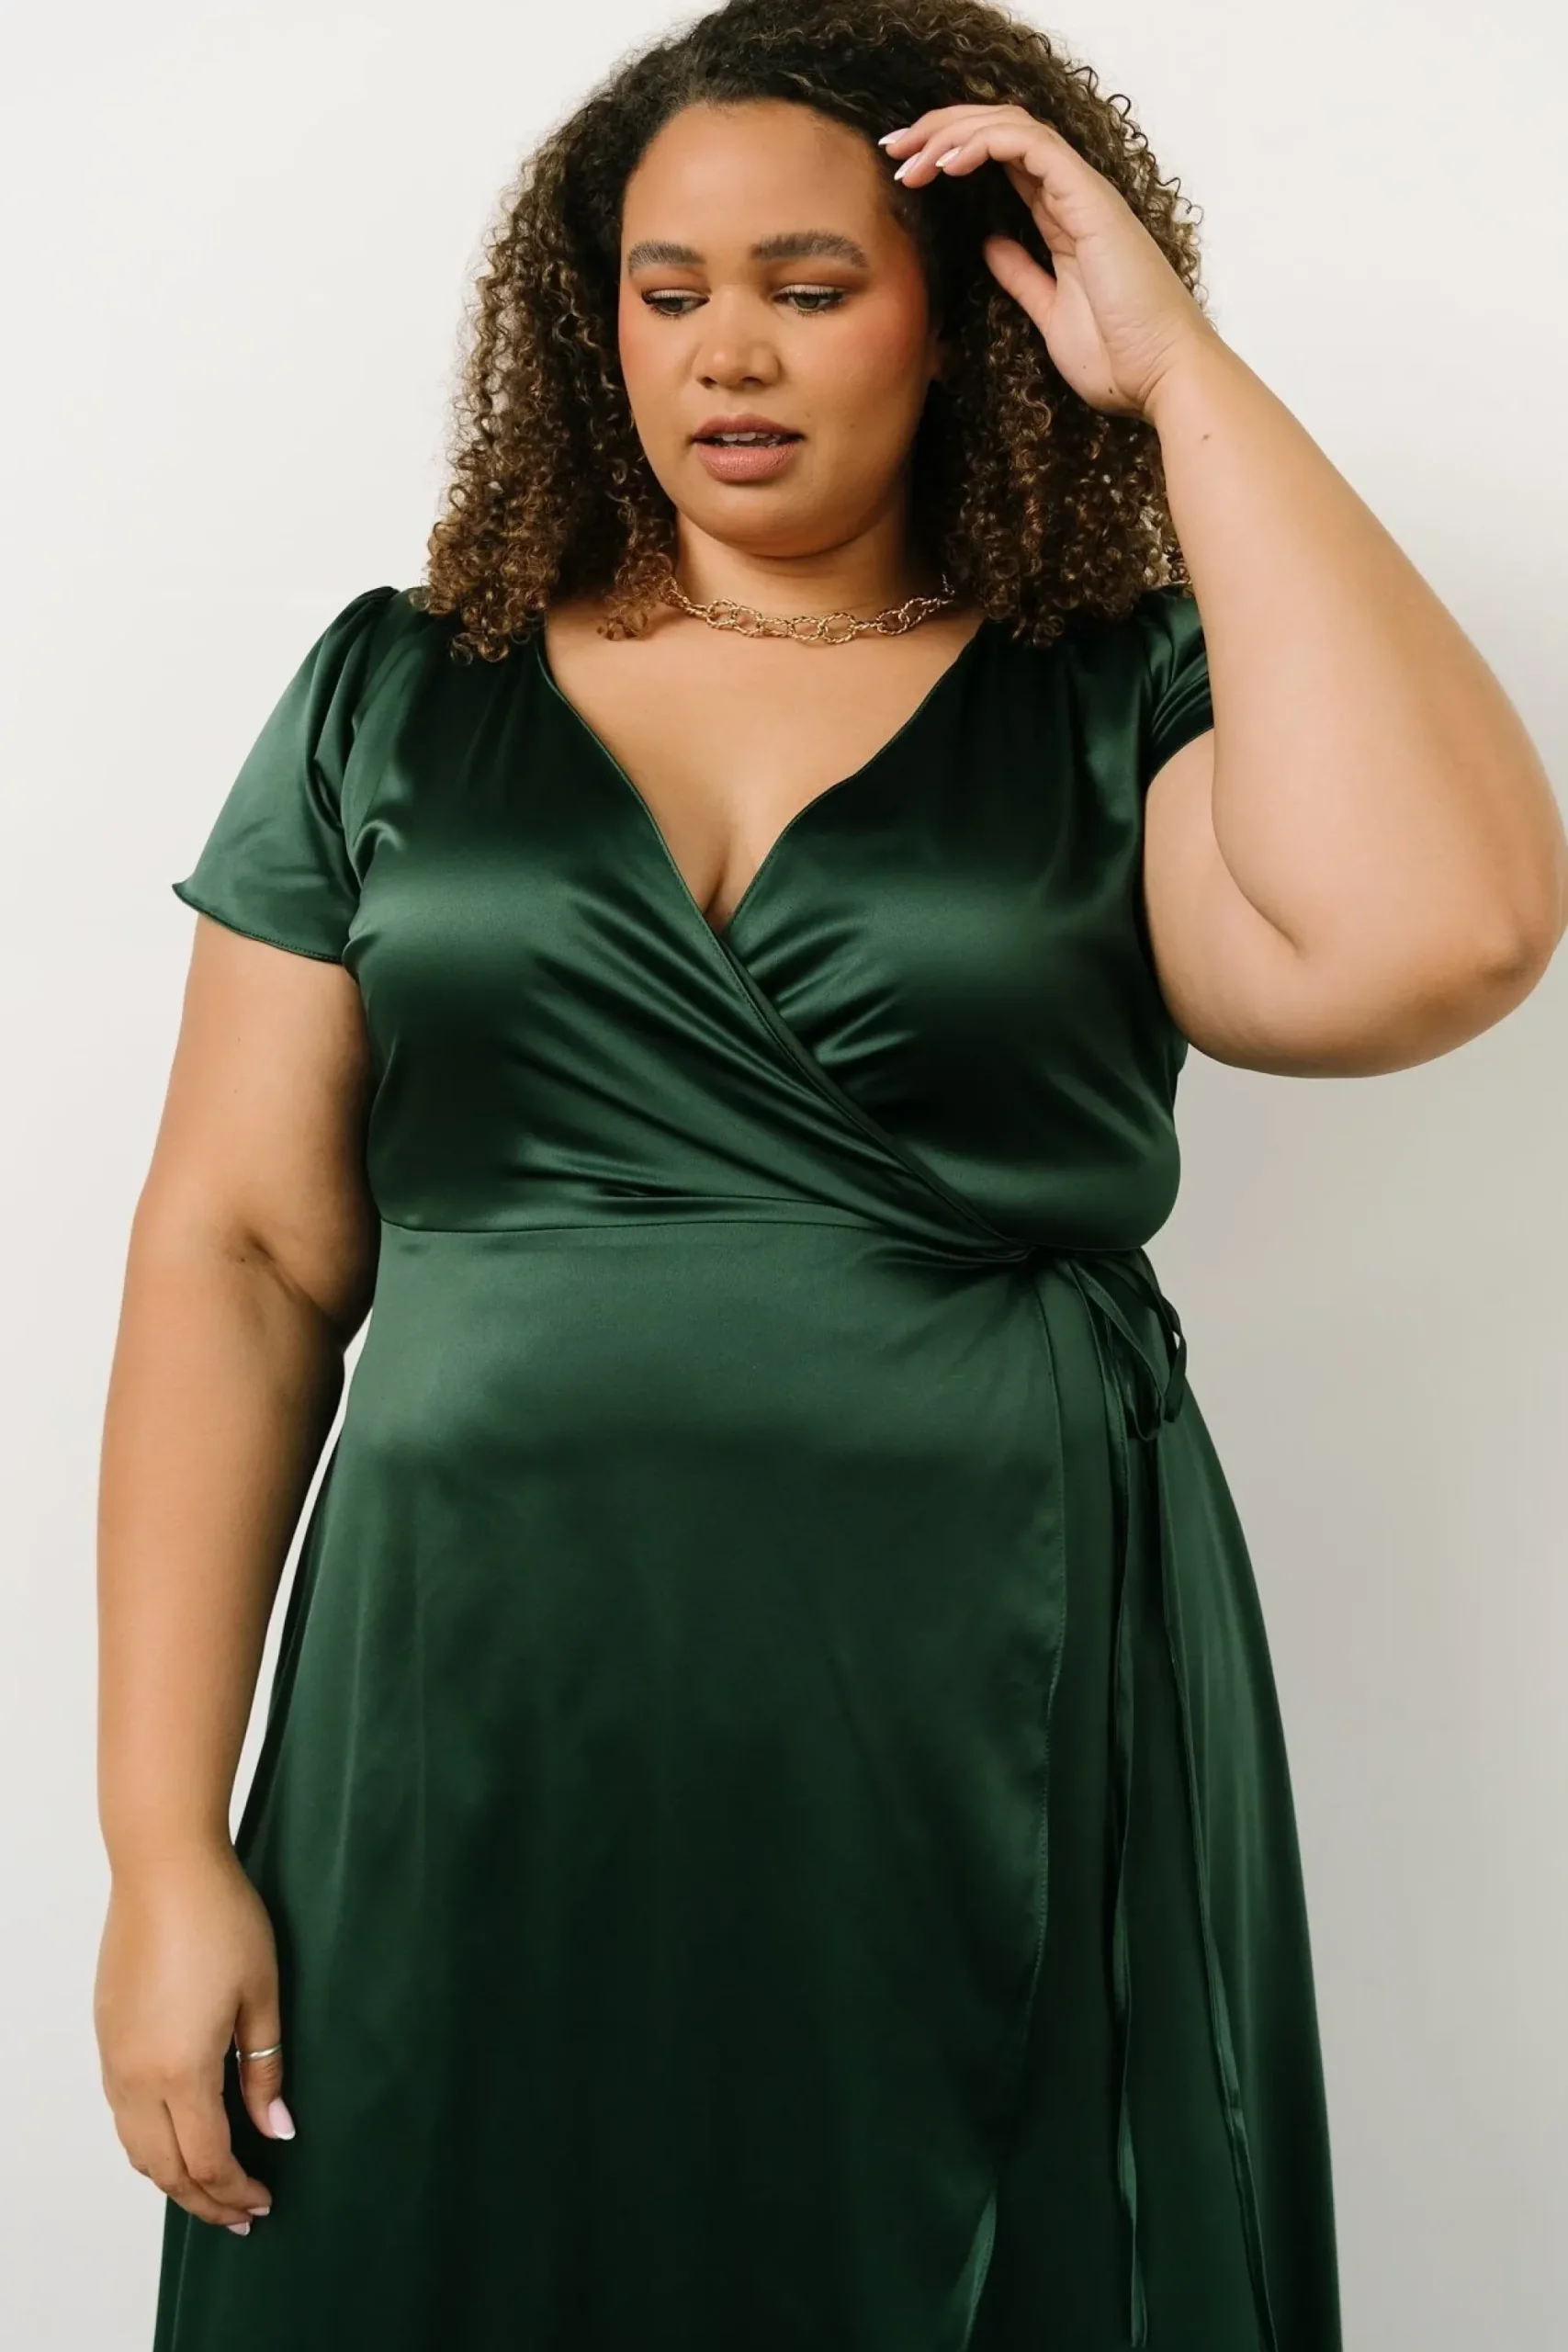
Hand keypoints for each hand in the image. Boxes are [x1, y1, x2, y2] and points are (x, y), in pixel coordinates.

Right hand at [94, 1844, 290, 2232]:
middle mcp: (136, 2076)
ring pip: (136, 2147)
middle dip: (203, 2200)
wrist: (163, 1868)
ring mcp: (114, 2058)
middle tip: (240, 2215)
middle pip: (164, 2169)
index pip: (207, 2160)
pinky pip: (122, 2115)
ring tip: (211, 2188)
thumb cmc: (221, 1921)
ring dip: (172, 2176)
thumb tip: (275, 2132)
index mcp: (180, 2071)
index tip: (264, 2203)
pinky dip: (149, 2142)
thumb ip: (265, 2071)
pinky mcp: (106, 2037)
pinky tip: (179, 2136)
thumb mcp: (262, 1995)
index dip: (236, 2192)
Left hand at [879, 105, 1216, 420]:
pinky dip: (984, 143)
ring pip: (1010, 127)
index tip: (904, 173)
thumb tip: (991, 246)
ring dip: (953, 133)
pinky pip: (1031, 146)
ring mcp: (1083, 194)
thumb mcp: (1050, 315)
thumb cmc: (1120, 358)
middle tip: (892, 149)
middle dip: (940, 132)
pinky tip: (948, 163)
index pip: (1002, 160)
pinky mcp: (1089, 200)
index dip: (950, 153)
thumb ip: (1022, 276)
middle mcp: (1072, 197)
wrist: (1162, 379)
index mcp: (1063, 220)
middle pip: (999, 132)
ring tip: (909, 156)